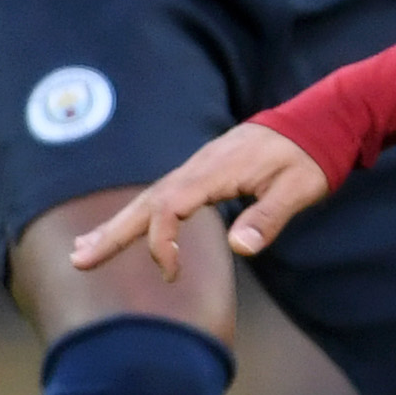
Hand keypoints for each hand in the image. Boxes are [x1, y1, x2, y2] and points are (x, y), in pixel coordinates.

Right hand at [71, 122, 332, 277]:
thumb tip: (240, 249)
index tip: (172, 273)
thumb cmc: (310, 157)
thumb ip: (269, 217)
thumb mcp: (299, 189)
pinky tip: (127, 228)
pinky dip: (139, 214)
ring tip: (84, 249)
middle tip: (78, 261)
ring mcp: (198, 168)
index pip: (169, 207)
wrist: (317, 121)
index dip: (161, 242)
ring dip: (118, 224)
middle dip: (111, 233)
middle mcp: (198, 168)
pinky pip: (163, 195)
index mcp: (215, 172)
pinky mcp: (203, 172)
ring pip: (149, 198)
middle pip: (145, 202)